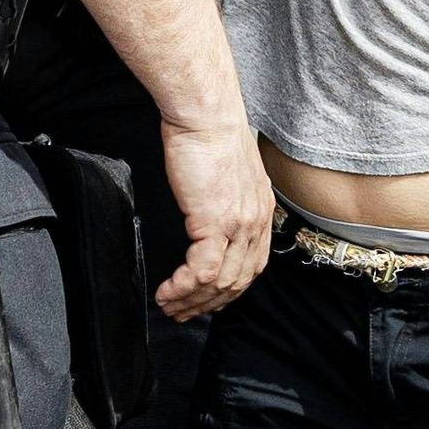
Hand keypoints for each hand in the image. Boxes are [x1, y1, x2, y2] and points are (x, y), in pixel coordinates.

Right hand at [151, 117, 273, 321]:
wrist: (206, 115)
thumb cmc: (209, 135)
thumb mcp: (228, 174)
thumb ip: (225, 199)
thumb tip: (209, 214)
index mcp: (261, 212)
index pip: (252, 265)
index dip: (229, 289)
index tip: (208, 299)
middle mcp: (256, 223)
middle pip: (238, 281)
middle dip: (209, 304)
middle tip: (184, 313)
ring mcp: (239, 225)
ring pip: (220, 282)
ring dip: (192, 301)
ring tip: (170, 307)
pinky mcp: (216, 223)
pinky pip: (201, 271)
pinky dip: (182, 288)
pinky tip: (167, 292)